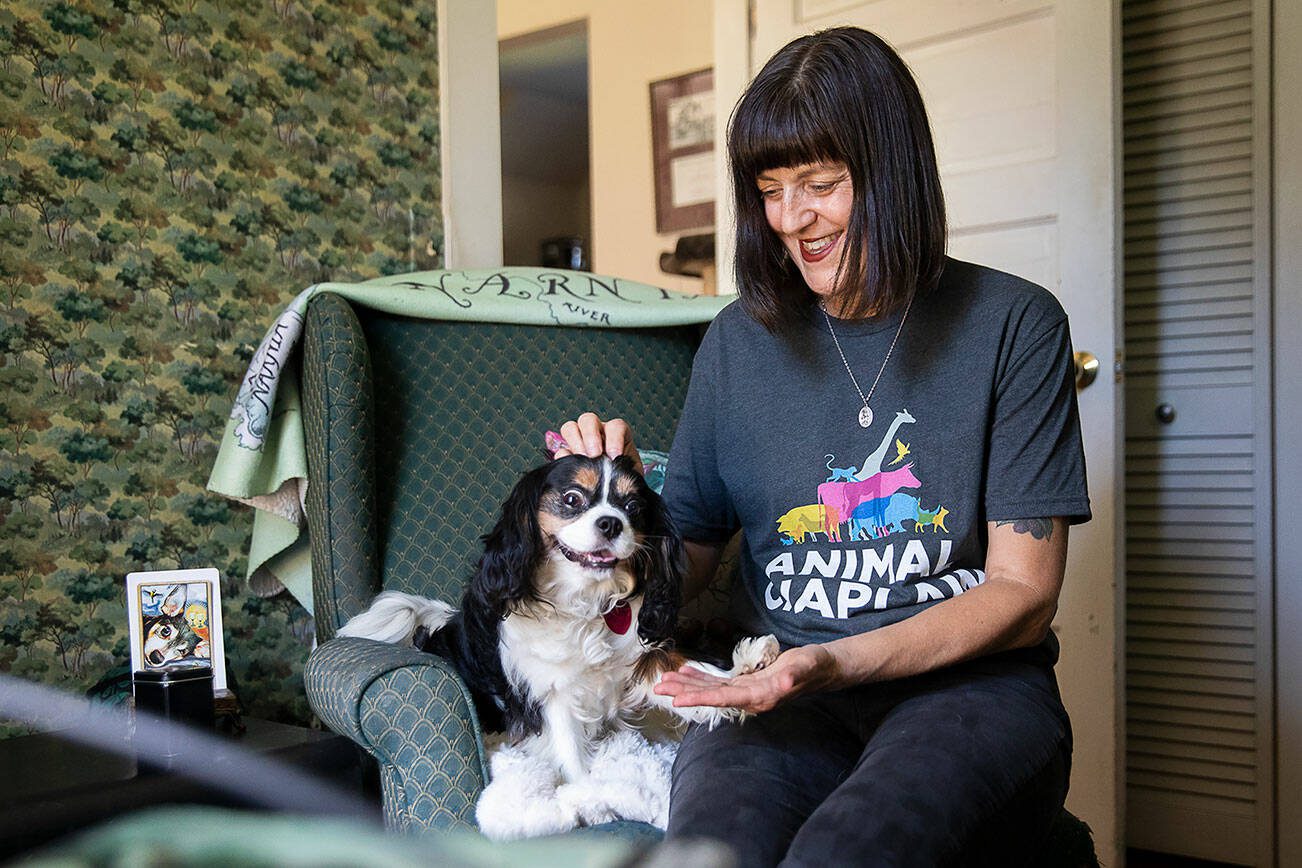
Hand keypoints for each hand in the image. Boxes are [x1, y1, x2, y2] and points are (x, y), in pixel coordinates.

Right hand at [554, 412, 642, 474]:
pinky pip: (561, 450)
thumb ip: (627, 469)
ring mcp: (580, 442)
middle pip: (588, 420)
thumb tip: (623, 472)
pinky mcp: (568, 455)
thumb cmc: (625, 478)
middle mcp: (597, 433)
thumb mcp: (631, 473)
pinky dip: (564, 456)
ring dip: (575, 441)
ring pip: (571, 428)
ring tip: (582, 458)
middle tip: (595, 454)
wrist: (615, 495)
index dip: (615, 438)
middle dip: (591, 436)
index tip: (616, 456)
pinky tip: (572, 467)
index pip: (615, 426)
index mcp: (616, 433)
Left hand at [653, 645, 842, 713]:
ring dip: (688, 685)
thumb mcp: (806, 665)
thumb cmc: (815, 666)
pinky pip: (720, 683)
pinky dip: (702, 678)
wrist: (823, 669)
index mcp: (760, 696)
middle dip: (684, 692)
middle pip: (711, 696)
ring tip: (665, 681)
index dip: (700, 698)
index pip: (724, 699)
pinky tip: (687, 673)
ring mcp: (747, 692)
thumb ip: (794, 674)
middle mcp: (750, 698)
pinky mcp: (747, 684)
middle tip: (658, 687)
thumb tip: (783, 680)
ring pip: (712, 690)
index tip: (677, 700)